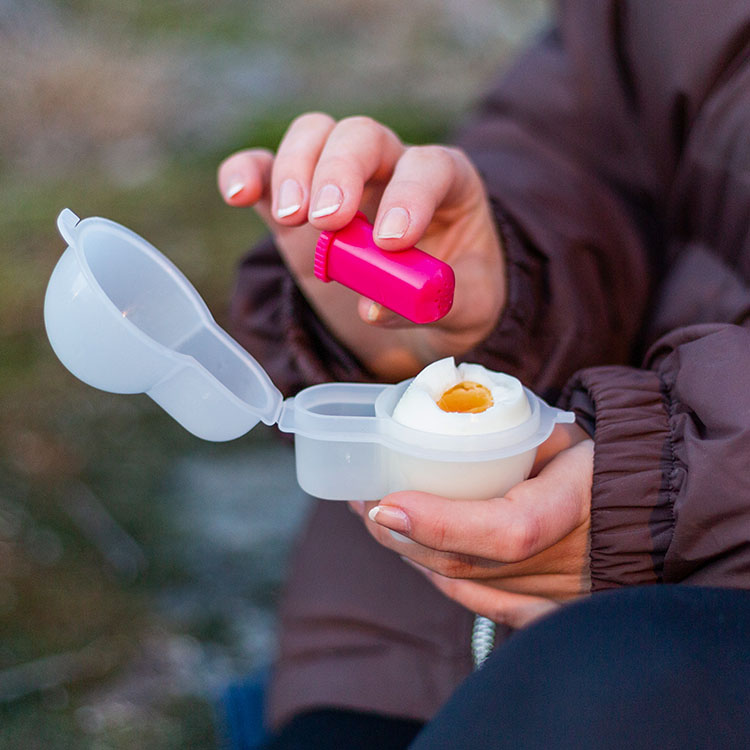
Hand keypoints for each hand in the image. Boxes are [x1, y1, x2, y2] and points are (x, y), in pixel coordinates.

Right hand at [217, 113, 505, 380]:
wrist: (420, 312)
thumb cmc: (451, 300)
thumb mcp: (466, 311)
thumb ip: (431, 305)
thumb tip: (371, 307)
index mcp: (446, 184)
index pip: (429, 167)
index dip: (410, 196)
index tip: (390, 243)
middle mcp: (392, 166)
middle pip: (362, 135)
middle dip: (341, 171)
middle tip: (328, 222)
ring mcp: (342, 177)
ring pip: (314, 134)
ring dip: (296, 169)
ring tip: (290, 219)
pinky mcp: (299, 199)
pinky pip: (266, 166)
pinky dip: (247, 171)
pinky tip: (238, 195)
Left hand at [354, 424, 593, 627]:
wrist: (656, 508)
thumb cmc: (604, 460)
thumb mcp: (565, 434)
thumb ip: (513, 432)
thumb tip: (443, 415)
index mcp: (576, 506)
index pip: (506, 530)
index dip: (440, 522)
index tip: (386, 503)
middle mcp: (569, 564)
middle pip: (466, 564)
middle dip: (399, 534)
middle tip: (363, 499)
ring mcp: (559, 596)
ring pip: (464, 585)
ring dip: (410, 553)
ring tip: (377, 519)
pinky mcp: (552, 611)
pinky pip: (483, 603)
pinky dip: (441, 578)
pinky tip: (413, 553)